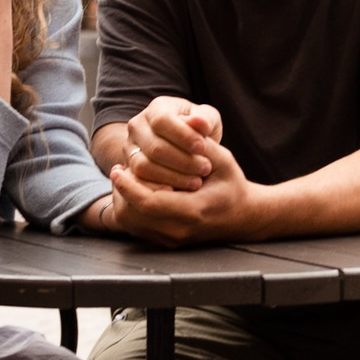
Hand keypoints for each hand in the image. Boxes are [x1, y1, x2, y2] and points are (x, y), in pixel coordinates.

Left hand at [105, 135, 256, 245]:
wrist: (242, 216)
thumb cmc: (231, 184)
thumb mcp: (222, 159)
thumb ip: (203, 141)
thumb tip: (192, 118)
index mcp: (194, 210)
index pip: (148, 203)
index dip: (128, 185)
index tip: (117, 169)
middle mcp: (180, 230)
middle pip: (131, 216)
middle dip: (120, 192)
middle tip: (118, 172)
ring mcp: (173, 239)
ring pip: (130, 224)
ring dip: (123, 200)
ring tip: (124, 180)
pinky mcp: (167, 241)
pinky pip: (137, 228)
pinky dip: (130, 209)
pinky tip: (134, 191)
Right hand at [121, 95, 224, 192]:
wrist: (184, 148)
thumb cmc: (199, 131)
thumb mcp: (207, 121)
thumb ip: (205, 119)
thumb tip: (200, 123)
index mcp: (157, 108)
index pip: (162, 120)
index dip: (182, 135)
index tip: (203, 148)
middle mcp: (137, 126)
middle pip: (154, 146)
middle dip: (182, 160)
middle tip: (205, 168)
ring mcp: (130, 148)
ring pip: (143, 166)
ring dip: (172, 177)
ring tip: (196, 181)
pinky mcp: (129, 169)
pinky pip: (138, 182)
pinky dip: (159, 188)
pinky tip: (179, 191)